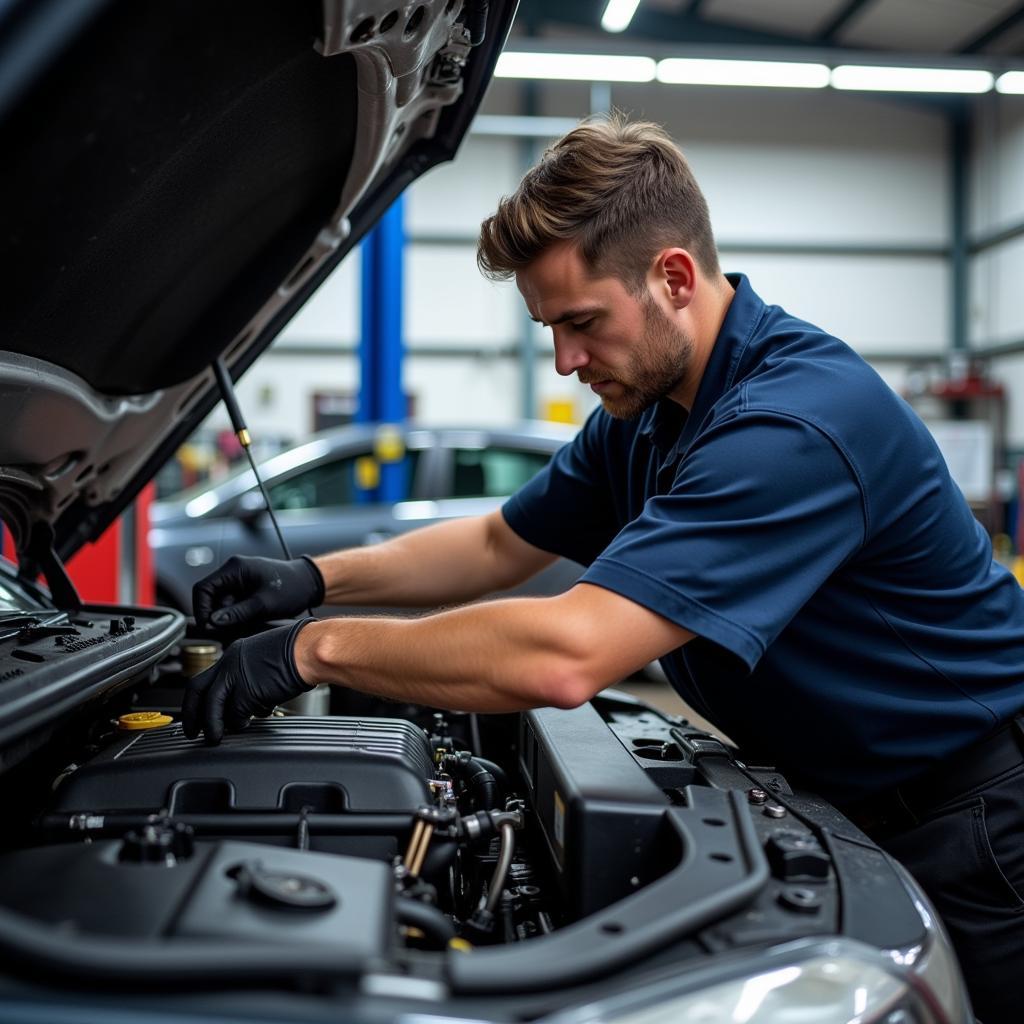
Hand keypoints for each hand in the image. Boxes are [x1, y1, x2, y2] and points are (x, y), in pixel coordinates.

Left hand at [181, 619, 316, 743]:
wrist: (309, 649)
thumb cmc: (300, 651)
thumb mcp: (267, 657)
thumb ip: (252, 674)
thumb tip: (249, 695)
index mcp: (236, 653)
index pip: (208, 677)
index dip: (202, 696)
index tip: (200, 709)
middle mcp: (230, 663)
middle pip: (198, 690)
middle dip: (192, 713)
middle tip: (192, 730)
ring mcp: (236, 677)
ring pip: (212, 706)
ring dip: (213, 725)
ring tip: (215, 737)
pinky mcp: (246, 692)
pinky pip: (236, 715)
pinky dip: (240, 723)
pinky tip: (248, 724)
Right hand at [192, 555, 324, 630]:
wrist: (309, 584)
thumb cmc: (292, 588)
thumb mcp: (264, 604)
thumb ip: (237, 613)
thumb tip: (213, 621)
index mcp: (235, 568)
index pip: (203, 588)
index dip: (201, 609)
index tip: (208, 626)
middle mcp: (233, 571)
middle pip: (209, 596)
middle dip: (215, 615)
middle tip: (225, 630)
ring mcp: (238, 579)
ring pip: (219, 602)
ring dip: (225, 616)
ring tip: (241, 625)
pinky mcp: (244, 588)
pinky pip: (230, 603)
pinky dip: (234, 614)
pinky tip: (246, 621)